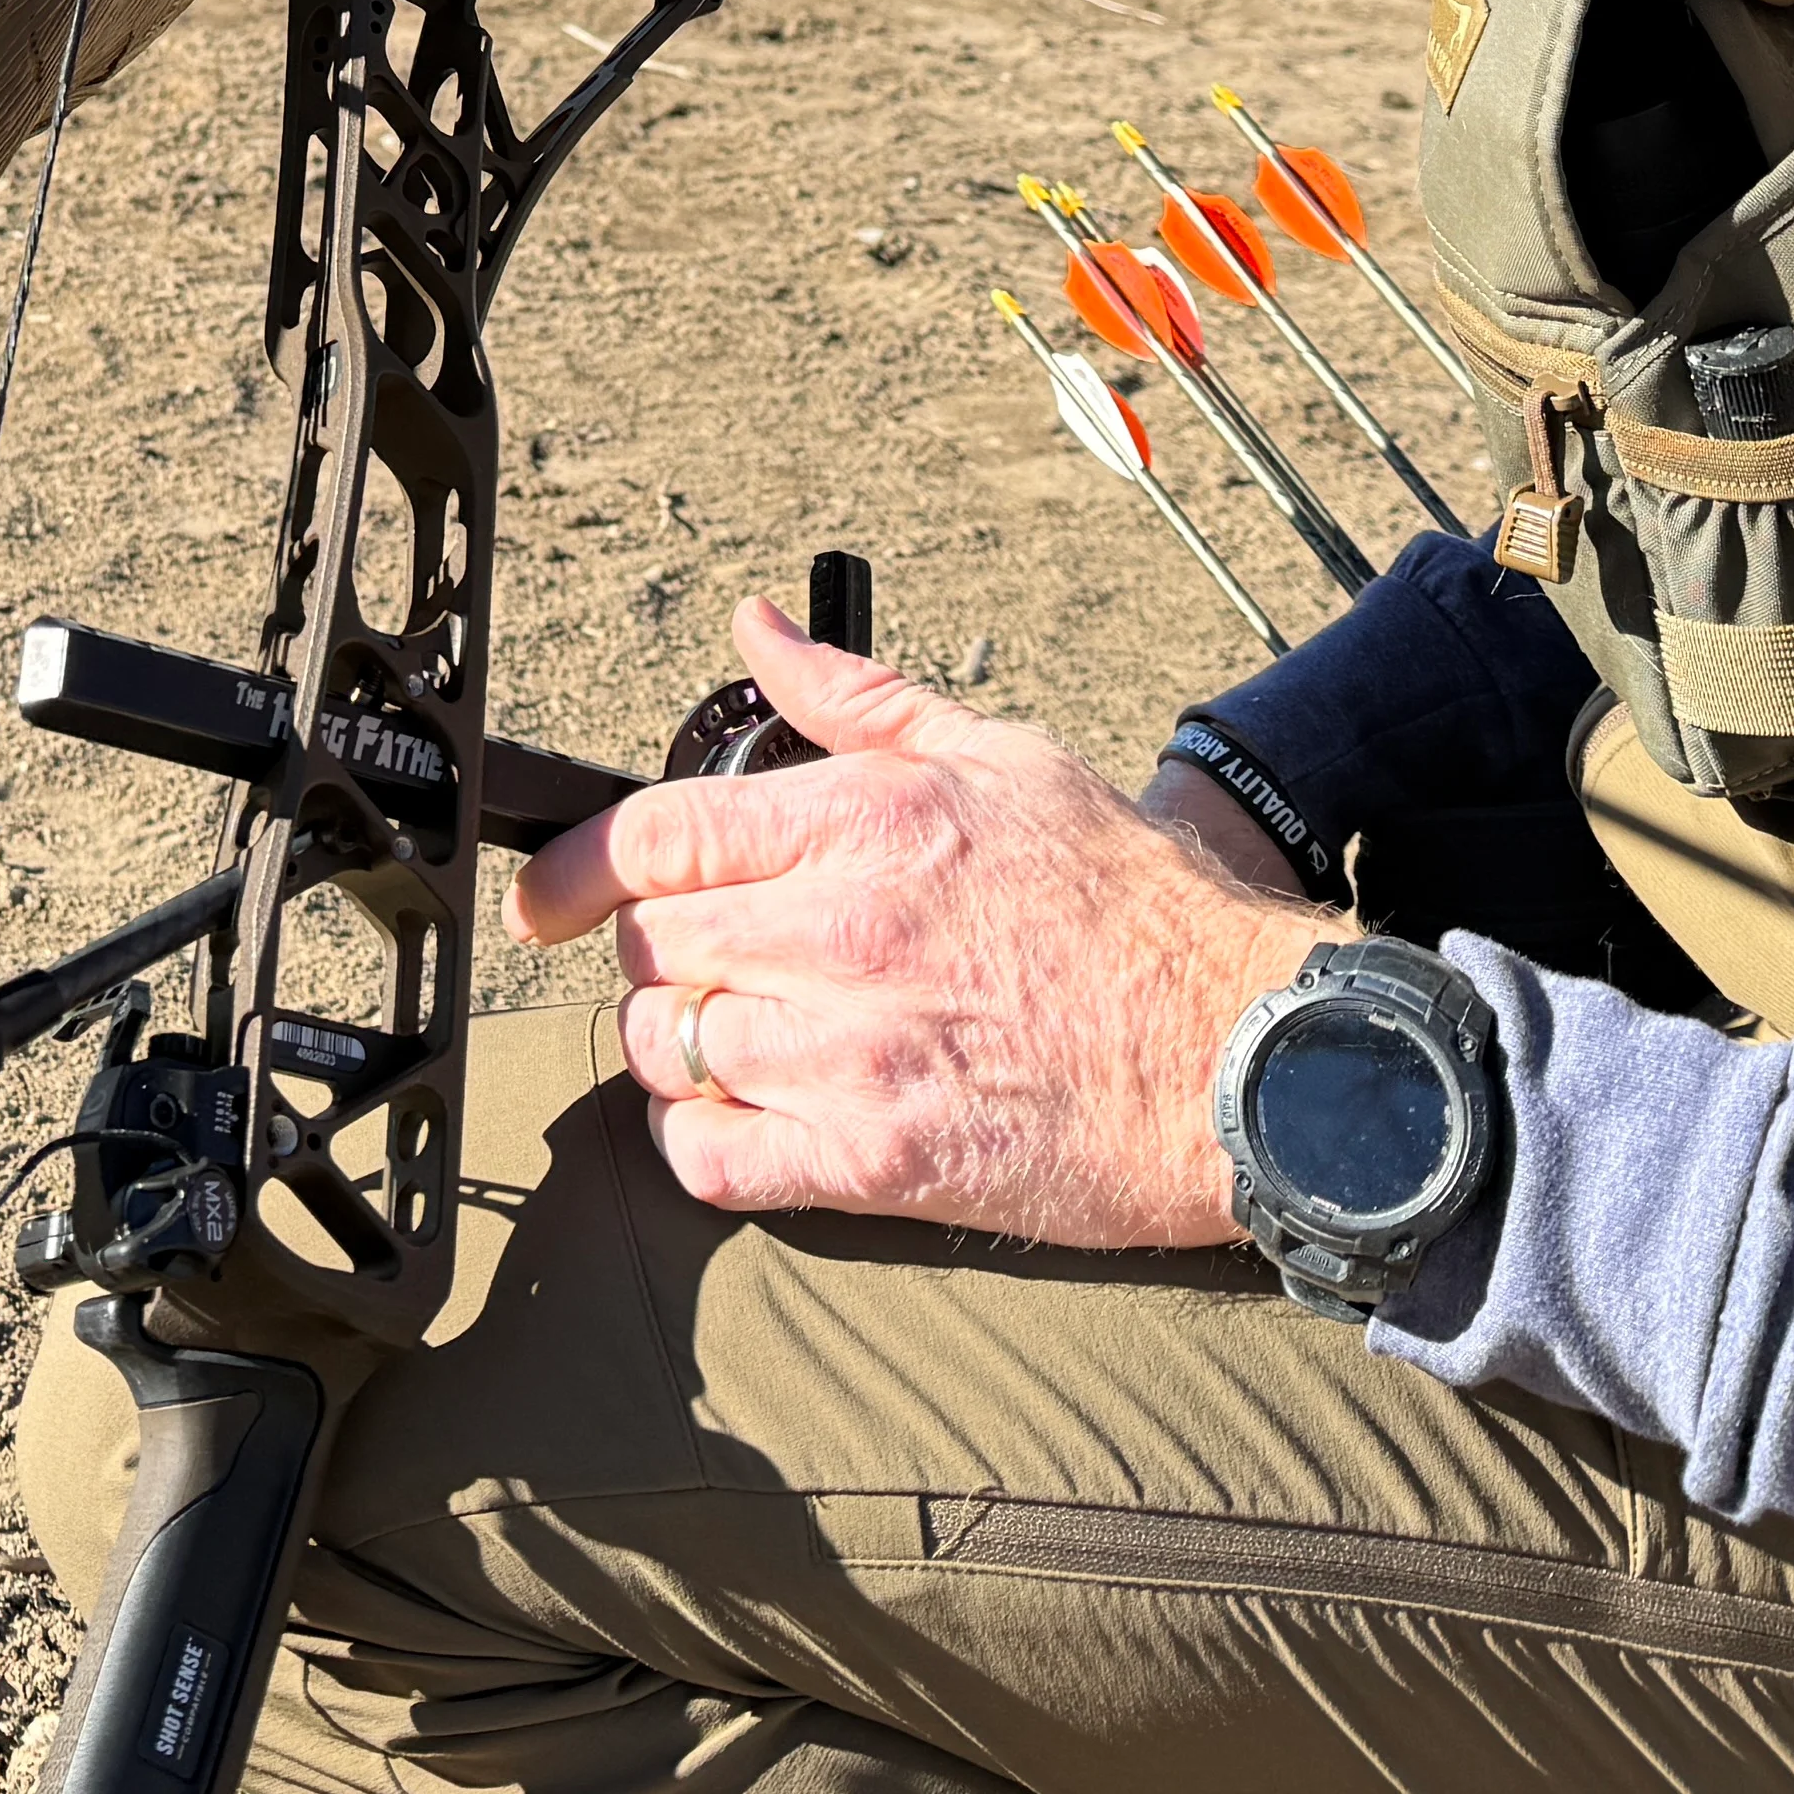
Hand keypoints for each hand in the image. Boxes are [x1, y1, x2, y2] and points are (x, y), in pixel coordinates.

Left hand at [512, 594, 1342, 1243]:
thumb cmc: (1133, 906)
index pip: (655, 837)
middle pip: (650, 947)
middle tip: (699, 963)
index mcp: (866, 821)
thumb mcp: (1004, 755)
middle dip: (650, 955)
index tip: (551, 896)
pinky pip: (712, 1163)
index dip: (575, 870)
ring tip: (731, 1038)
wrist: (1242, 1055)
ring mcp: (855, 1055)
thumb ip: (859, 699)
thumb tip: (758, 629)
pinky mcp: (878, 1164)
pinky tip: (743, 1121)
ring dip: (677, 1048)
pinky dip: (701, 1145)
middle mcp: (845, 932)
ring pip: (668, 1052)